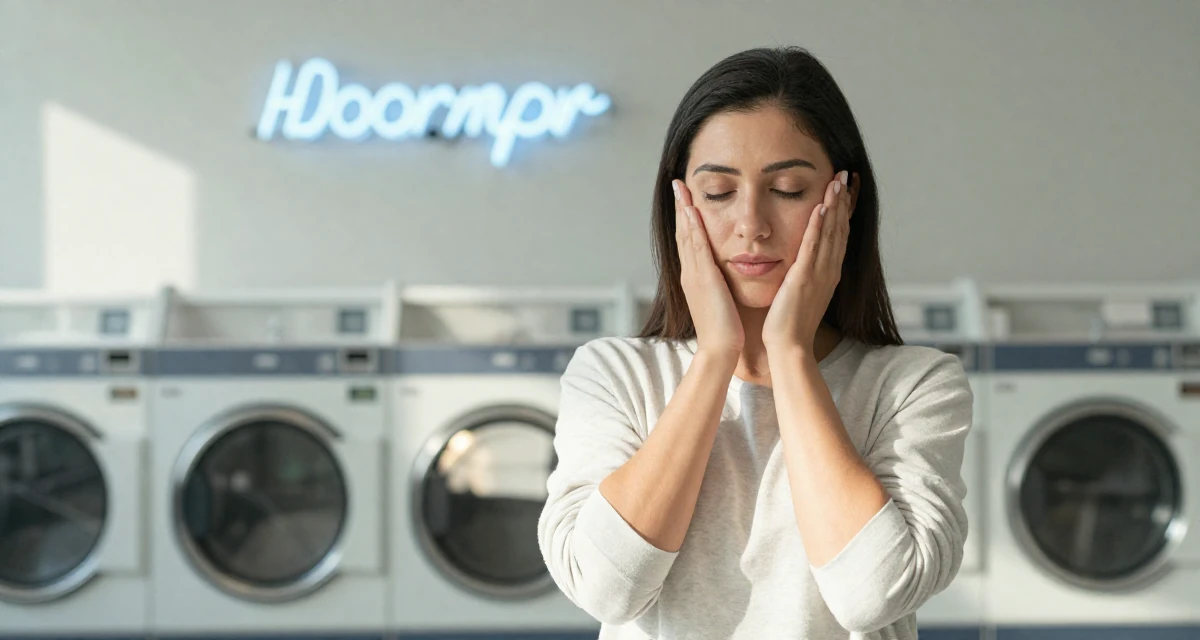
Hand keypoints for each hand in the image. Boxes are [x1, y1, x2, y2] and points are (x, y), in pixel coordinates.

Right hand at [672, 179, 744, 359]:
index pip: (689, 242)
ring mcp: (693, 275)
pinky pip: (697, 247)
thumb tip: (723, 279)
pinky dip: (693, 227)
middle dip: (680, 208)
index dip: (687, 220)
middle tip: (677, 185)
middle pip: (683, 234)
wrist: (720, 350)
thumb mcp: (720, 302)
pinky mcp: (703, 279)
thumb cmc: (725, 330)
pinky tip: (692, 210)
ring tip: (681, 188)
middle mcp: (690, 273)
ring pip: (686, 235)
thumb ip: (719, 287)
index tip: (686, 200)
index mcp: (695, 278)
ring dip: (683, 210)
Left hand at [762, 170, 854, 351]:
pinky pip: (813, 246)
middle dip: (843, 200)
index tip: (844, 189)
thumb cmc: (789, 324)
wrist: (789, 346)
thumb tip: (802, 263)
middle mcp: (828, 270)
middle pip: (839, 228)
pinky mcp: (805, 277)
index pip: (838, 235)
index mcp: (828, 273)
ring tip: (837, 180)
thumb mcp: (801, 293)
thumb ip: (804, 275)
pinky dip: (819, 225)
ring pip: (830, 232)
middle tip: (845, 175)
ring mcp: (819, 273)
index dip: (843, 210)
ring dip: (835, 205)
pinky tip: (822, 206)